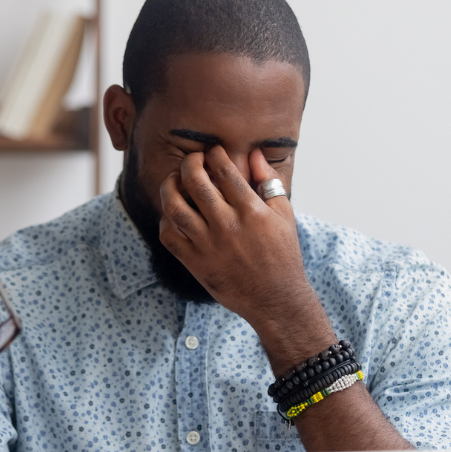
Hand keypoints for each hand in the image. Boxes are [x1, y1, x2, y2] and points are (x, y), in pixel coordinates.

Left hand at [158, 146, 335, 371]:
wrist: (275, 299)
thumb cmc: (283, 255)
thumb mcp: (284, 215)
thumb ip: (269, 182)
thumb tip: (254, 154)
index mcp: (251, 211)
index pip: (224, 170)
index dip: (214, 154)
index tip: (213, 152)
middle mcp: (227, 226)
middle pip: (195, 182)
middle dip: (190, 162)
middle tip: (193, 160)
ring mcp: (208, 245)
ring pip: (174, 207)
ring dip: (170, 187)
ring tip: (175, 181)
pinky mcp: (195, 263)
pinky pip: (169, 236)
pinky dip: (166, 220)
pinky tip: (173, 213)